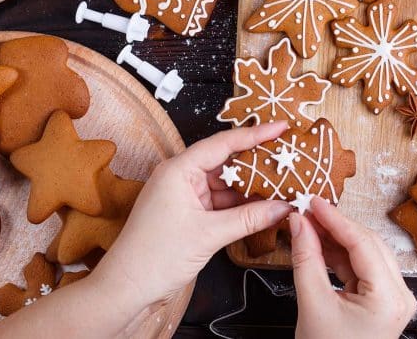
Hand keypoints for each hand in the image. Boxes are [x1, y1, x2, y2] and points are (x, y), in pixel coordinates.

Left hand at [92, 122, 292, 308]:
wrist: (127, 288)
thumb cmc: (154, 257)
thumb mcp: (208, 235)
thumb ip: (249, 218)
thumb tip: (282, 207)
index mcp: (179, 170)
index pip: (223, 143)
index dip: (255, 134)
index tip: (281, 127)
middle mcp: (181, 177)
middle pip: (227, 162)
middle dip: (257, 163)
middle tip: (288, 158)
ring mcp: (185, 196)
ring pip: (226, 184)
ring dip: (252, 187)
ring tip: (283, 185)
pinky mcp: (189, 215)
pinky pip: (221, 203)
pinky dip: (241, 205)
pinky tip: (263, 207)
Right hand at [290, 197, 416, 338]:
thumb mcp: (312, 304)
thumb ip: (306, 258)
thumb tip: (299, 223)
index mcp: (390, 298)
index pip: (362, 244)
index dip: (335, 219)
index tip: (312, 202)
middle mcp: (401, 296)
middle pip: (368, 245)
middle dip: (336, 227)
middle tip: (307, 211)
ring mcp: (395, 299)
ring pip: (366, 254)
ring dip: (337, 239)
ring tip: (309, 226)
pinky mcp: (384, 302)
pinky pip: (363, 269)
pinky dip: (341, 257)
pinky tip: (320, 245)